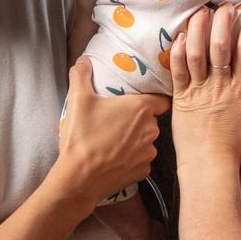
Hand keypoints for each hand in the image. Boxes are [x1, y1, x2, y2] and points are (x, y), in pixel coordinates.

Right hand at [56, 58, 169, 206]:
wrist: (79, 178)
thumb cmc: (82, 136)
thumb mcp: (78, 99)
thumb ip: (81, 75)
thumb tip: (82, 61)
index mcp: (140, 108)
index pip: (161, 99)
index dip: (154, 98)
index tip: (142, 98)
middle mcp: (151, 129)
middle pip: (151, 119)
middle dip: (138, 119)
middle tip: (118, 119)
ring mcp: (149, 152)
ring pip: (147, 140)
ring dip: (136, 139)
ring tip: (114, 140)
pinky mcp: (144, 171)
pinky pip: (142, 159)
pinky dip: (132, 158)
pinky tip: (116, 158)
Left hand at [170, 5, 240, 167]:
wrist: (211, 166)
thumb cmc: (231, 145)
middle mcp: (222, 87)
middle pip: (222, 45)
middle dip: (222, 21)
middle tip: (224, 6)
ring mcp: (201, 92)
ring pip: (198, 52)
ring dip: (198, 29)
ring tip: (200, 13)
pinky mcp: (182, 99)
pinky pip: (178, 70)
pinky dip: (178, 51)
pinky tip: (179, 37)